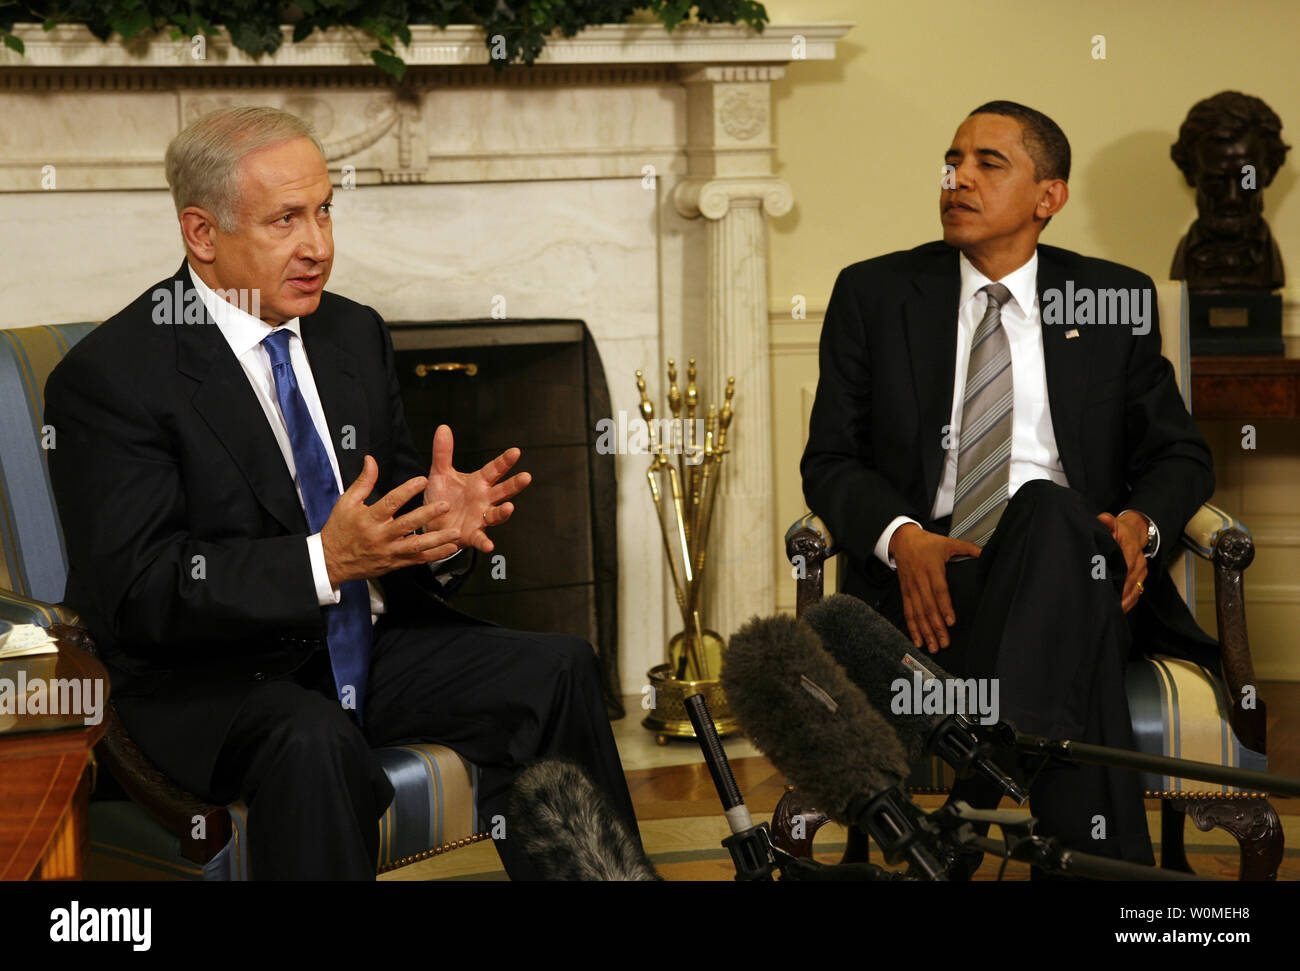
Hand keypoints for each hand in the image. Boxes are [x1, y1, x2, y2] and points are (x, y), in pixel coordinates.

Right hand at [321, 455, 460, 586]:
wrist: (331, 562)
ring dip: (438, 540)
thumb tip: (371, 460)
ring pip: (416, 546)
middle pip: (406, 525)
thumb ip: (363, 481)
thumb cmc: (339, 529)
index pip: (390, 502)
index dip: (407, 490)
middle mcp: (380, 536)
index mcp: (368, 519)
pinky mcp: (394, 563)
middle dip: (427, 515)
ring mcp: (388, 552)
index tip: (422, 479)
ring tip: (456, 532)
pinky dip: (435, 555)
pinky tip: (450, 548)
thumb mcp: (347, 502)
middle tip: (446, 506)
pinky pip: (417, 560)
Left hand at [424, 424, 531, 553]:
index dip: (505, 461)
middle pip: (503, 490)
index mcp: (479, 483)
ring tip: (509, 507)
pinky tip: (489, 545)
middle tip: (526, 477)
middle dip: (514, 484)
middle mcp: (484, 499)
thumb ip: (443, 453)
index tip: (515, 452)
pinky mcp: (472, 534)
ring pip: (496, 514)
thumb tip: (443, 427)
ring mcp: (480, 517)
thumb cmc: (441, 497)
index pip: (495, 469)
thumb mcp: (440, 473)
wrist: (430, 523)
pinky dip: (485, 542)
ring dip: (503, 512)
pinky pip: (481, 538)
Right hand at [888, 524, 982, 652]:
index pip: (939, 591)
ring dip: (925, 631)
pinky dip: (912, 627)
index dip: (945, 607)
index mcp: (932, 569)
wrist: (902, 539)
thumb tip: (985, 553)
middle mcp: (920, 580)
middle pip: (929, 607)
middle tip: (944, 642)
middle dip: (936, 627)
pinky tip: (917, 639)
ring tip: (932, 646)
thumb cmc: (926, 543)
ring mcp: (911, 588)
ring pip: (918, 613)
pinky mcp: (905, 593)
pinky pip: (908, 612)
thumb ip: (968, 548)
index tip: (951, 621)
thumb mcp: (948, 542)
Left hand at [1097, 511, 1148, 612]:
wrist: (1134, 532)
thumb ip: (1107, 521)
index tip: (1107, 587)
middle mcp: (1138, 561)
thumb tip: (1104, 520)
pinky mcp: (1140, 577)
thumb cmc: (1118, 530)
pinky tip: (1118, 610)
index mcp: (1130, 547)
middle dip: (1119, 594)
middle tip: (1106, 606)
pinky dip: (1128, 602)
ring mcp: (1141, 570)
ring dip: (1124, 601)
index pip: (1125, 564)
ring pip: (1135, 589)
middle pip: (1130, 580)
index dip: (1118, 577)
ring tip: (1111, 612)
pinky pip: (1137, 592)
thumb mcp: (1111, 522)